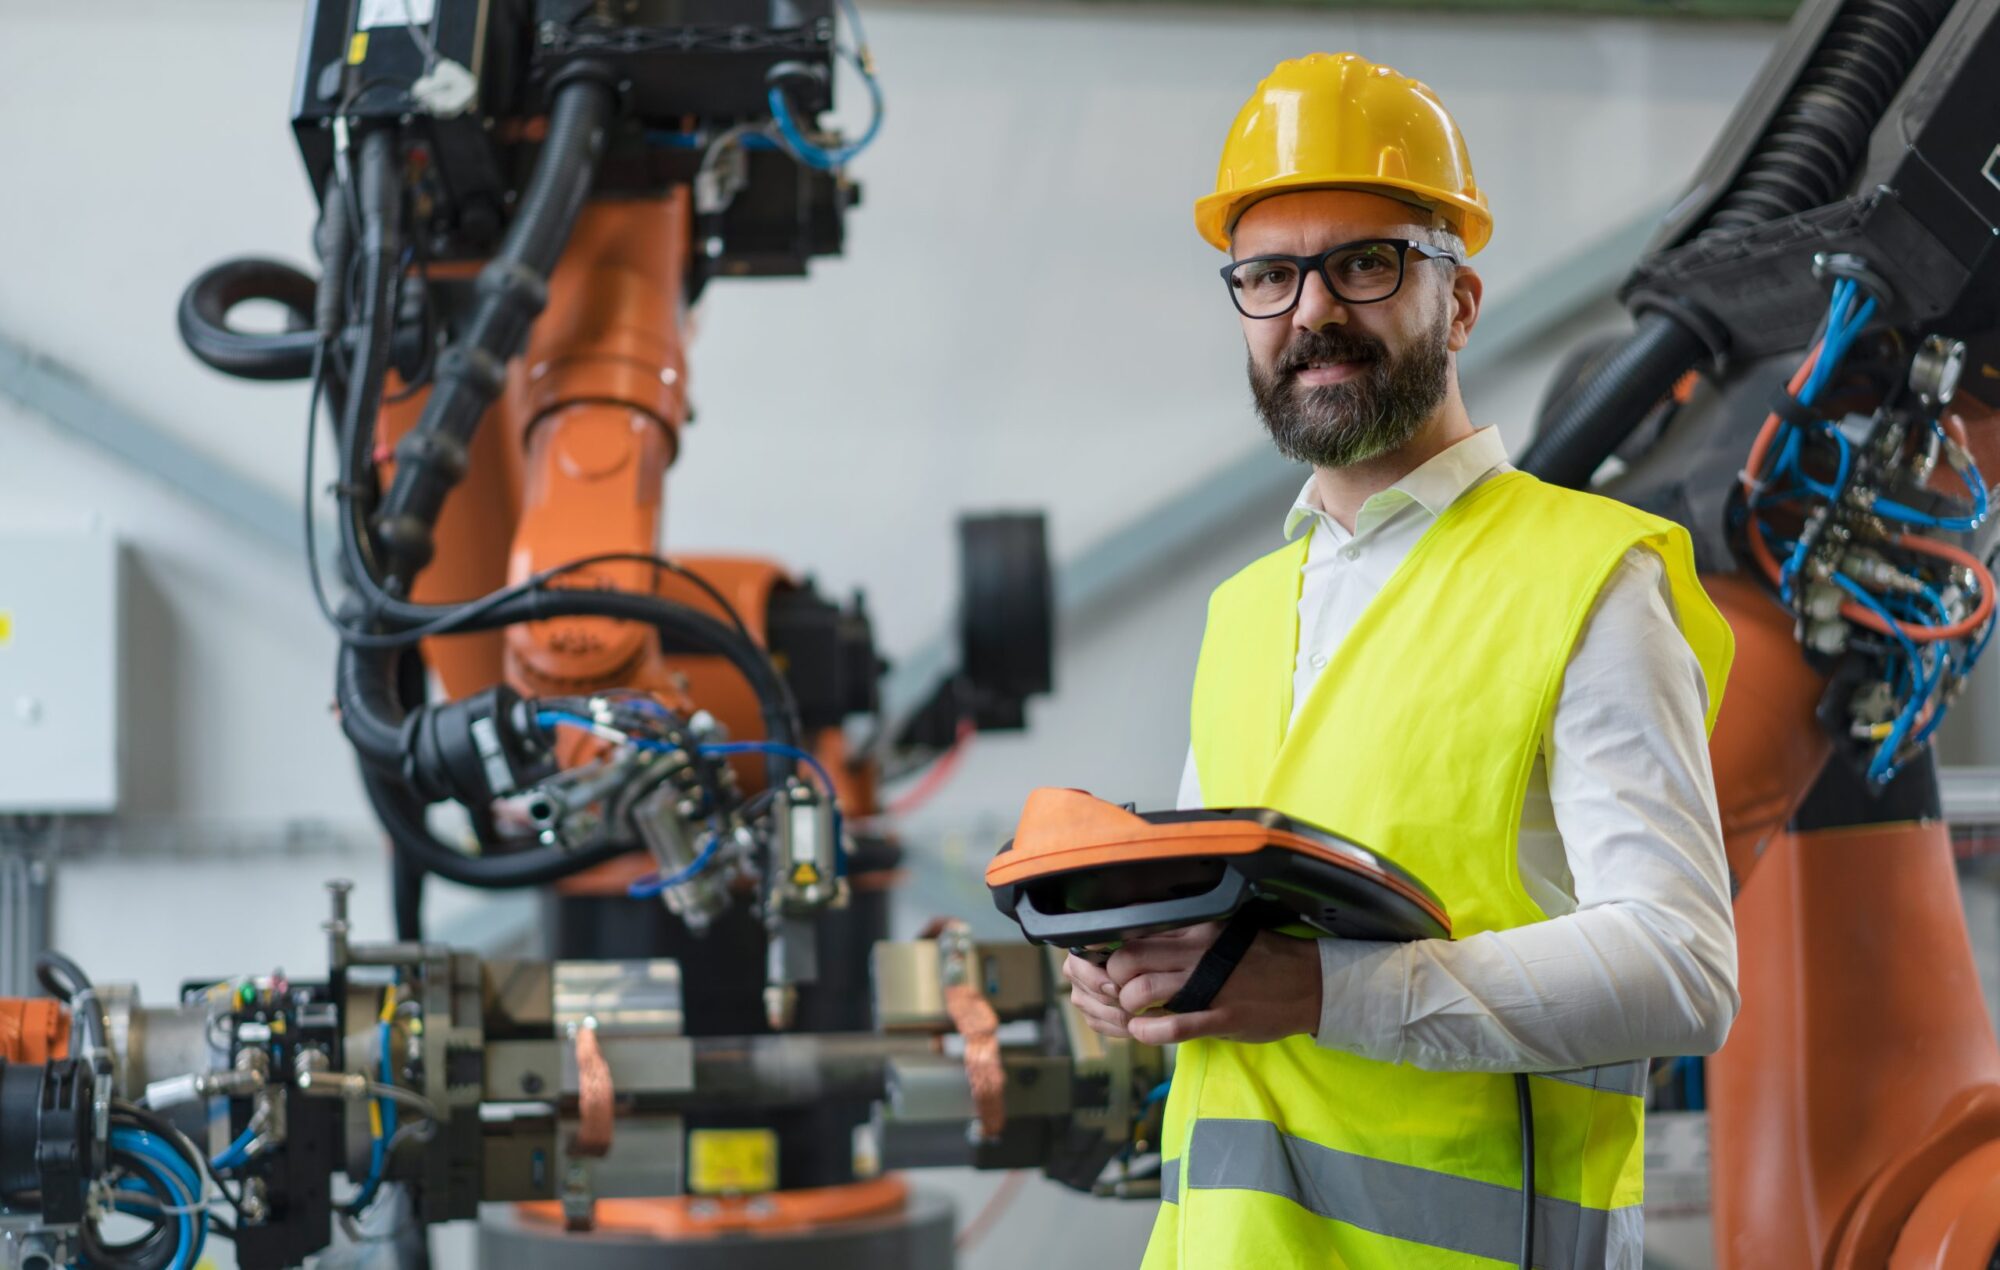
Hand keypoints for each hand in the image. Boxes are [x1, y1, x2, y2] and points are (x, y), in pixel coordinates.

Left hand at [1064, 924, 1321, 1045]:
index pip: (1136, 931)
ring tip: (1130, 1012)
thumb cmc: (1262, 957)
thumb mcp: (1222, 934)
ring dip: (1126, 1006)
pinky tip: (1142, 1031)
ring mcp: (1209, 985)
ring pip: (1143, 990)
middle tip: (1115, 991)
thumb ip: (1184, 936)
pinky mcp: (1222, 1017)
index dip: (1111, 949)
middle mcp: (1197, 951)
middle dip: (1111, 979)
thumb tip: (1139, 940)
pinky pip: (1173, 1026)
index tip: (1106, 962)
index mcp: (1196, 927)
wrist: (1310, 982)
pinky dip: (1148, 1031)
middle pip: (1128, 959)